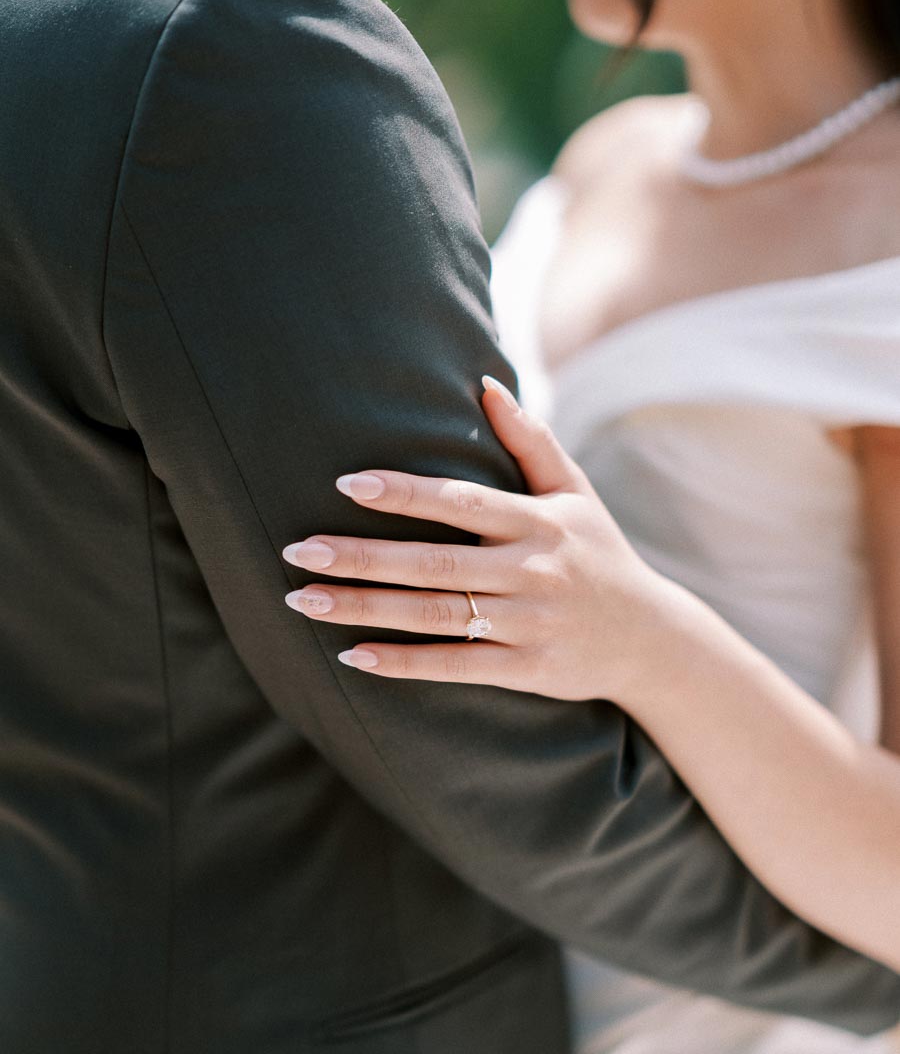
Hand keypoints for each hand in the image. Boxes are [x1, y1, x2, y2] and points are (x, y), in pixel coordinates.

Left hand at [282, 377, 664, 701]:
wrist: (650, 640)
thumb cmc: (599, 555)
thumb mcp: (576, 493)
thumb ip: (530, 441)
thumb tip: (484, 383)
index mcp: (538, 524)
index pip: (462, 502)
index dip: (405, 493)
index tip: (347, 483)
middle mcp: (530, 572)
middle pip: (433, 564)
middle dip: (361, 557)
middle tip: (298, 550)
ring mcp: (527, 624)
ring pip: (433, 616)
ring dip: (364, 608)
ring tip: (303, 599)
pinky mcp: (525, 670)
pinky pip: (454, 666)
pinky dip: (403, 664)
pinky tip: (353, 657)